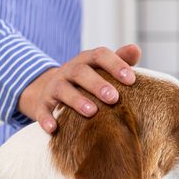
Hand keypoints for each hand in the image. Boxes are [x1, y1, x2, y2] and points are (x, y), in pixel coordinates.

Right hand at [19, 44, 141, 132]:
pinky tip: (53, 129)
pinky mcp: (42, 103)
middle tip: (114, 98)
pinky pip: (42, 110)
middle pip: (81, 72)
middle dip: (97, 84)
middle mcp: (69, 70)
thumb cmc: (89, 81)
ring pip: (62, 89)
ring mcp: (54, 86)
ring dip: (76, 100)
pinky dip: (46, 118)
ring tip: (92, 112)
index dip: (115, 65)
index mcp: (87, 60)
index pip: (100, 55)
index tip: (131, 79)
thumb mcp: (102, 69)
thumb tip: (136, 49)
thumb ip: (120, 60)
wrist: (53, 91)